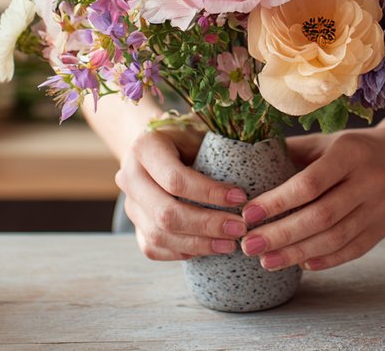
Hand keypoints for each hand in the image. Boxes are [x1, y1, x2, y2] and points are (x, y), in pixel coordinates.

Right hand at [115, 129, 249, 260]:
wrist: (155, 147)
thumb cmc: (187, 139)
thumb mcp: (199, 132)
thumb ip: (218, 148)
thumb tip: (256, 171)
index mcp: (145, 148)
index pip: (175, 179)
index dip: (209, 193)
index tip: (241, 199)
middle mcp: (129, 176)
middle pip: (165, 212)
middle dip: (206, 225)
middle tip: (239, 229)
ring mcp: (129, 204)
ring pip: (158, 235)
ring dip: (198, 244)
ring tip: (230, 244)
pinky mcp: (134, 225)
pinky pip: (153, 248)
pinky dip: (181, 252)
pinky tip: (207, 249)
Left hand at [237, 126, 384, 272]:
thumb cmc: (354, 148)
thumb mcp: (326, 142)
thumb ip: (292, 154)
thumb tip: (244, 167)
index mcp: (350, 153)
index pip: (310, 183)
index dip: (277, 202)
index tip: (248, 214)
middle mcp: (369, 181)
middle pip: (321, 216)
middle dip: (281, 234)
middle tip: (248, 246)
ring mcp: (380, 208)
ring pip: (335, 238)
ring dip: (297, 253)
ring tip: (266, 261)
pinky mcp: (384, 228)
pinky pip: (352, 250)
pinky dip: (325, 260)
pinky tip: (300, 264)